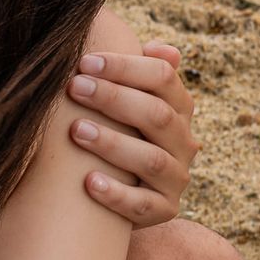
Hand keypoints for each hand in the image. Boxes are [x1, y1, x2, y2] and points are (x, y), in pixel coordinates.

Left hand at [68, 41, 199, 226]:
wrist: (116, 194)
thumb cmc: (116, 132)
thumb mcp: (127, 102)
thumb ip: (138, 75)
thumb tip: (160, 48)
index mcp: (179, 108)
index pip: (163, 78)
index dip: (125, 67)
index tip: (85, 62)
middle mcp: (184, 142)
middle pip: (157, 115)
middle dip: (114, 98)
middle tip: (74, 88)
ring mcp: (176, 179)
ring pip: (151, 160)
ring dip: (113, 143)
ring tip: (76, 131)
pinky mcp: (163, 210)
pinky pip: (143, 205)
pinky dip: (116, 194)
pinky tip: (88, 182)